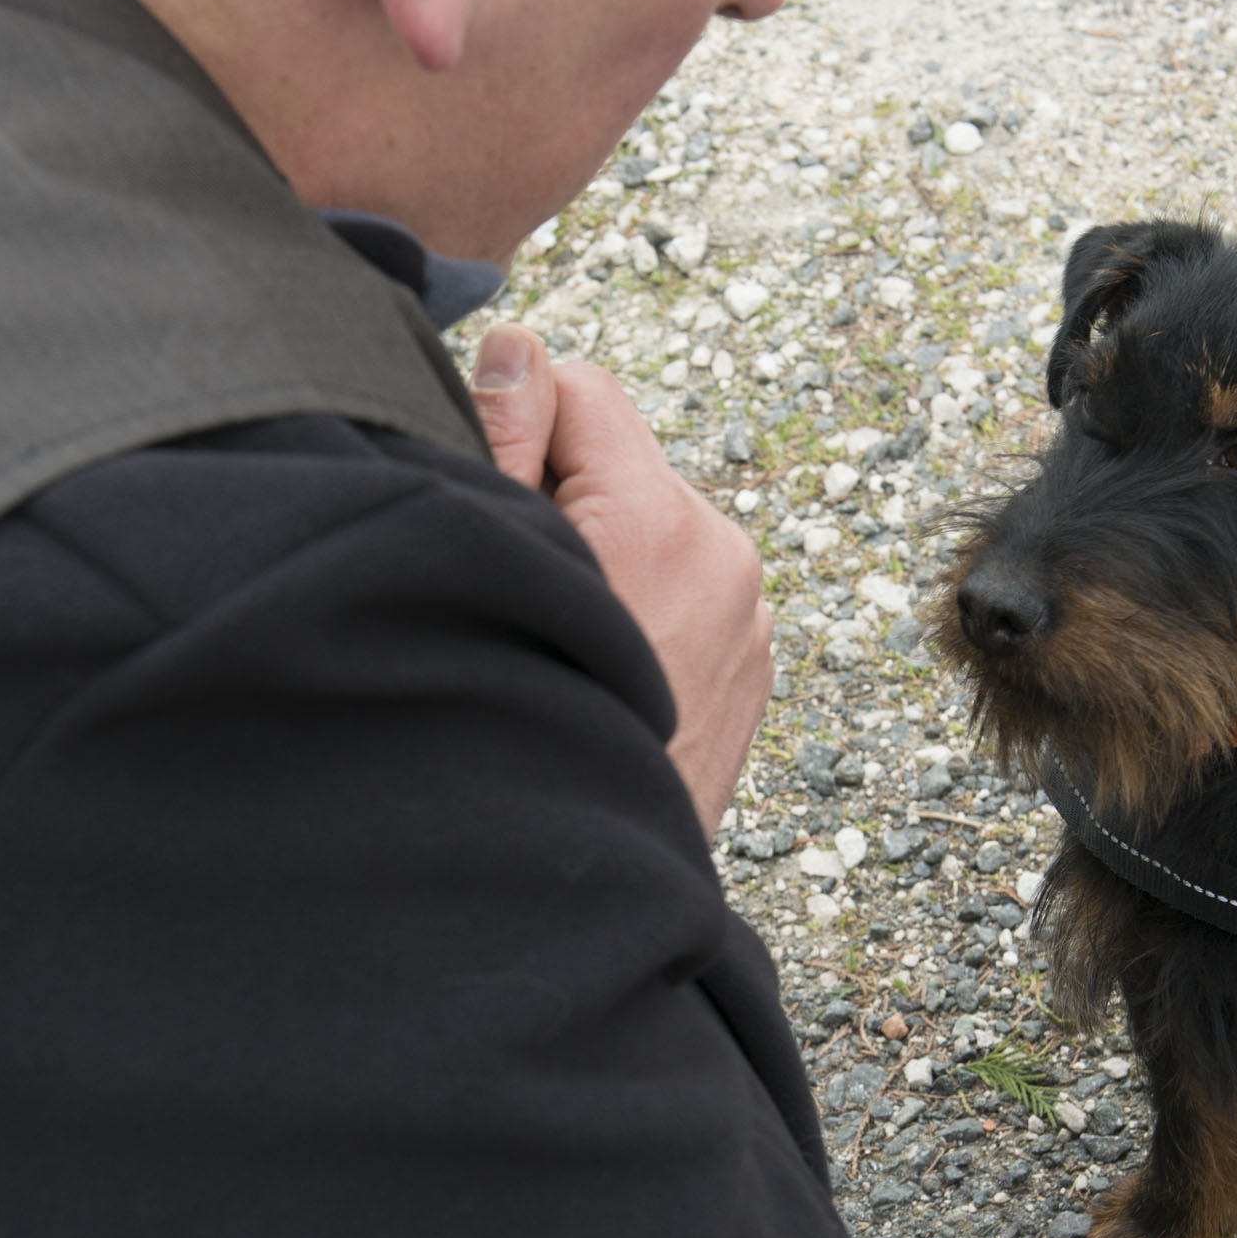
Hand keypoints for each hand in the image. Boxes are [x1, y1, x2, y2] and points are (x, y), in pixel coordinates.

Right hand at [472, 324, 772, 833]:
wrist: (577, 888)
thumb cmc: (515, 734)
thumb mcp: (489, 571)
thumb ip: (494, 444)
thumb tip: (513, 348)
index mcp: (657, 523)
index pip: (578, 388)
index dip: (510, 426)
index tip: (482, 499)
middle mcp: (722, 558)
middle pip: (615, 461)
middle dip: (558, 498)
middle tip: (513, 588)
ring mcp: (750, 619)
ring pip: (650, 526)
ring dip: (599, 556)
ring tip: (554, 641)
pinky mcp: (755, 664)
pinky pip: (685, 587)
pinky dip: (638, 606)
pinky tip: (596, 671)